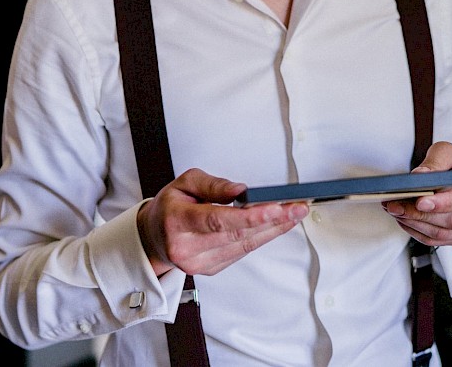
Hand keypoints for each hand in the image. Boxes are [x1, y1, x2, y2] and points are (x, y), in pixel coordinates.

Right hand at [137, 168, 308, 276]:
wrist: (154, 236)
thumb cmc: (170, 206)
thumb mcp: (185, 183)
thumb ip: (213, 185)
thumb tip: (241, 190)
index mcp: (177, 222)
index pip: (217, 220)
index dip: (249, 216)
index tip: (275, 208)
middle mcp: (187, 247)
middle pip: (237, 234)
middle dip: (272, 220)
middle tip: (297, 207)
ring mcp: (199, 263)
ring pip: (244, 245)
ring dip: (273, 229)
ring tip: (294, 214)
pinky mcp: (211, 269)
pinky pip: (242, 252)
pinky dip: (261, 237)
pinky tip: (277, 225)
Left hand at [383, 140, 451, 247]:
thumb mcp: (446, 152)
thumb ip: (434, 162)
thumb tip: (420, 176)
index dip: (445, 202)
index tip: (420, 201)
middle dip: (421, 214)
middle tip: (396, 205)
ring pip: (445, 234)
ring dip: (416, 224)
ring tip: (395, 210)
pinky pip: (439, 241)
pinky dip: (418, 231)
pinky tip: (405, 219)